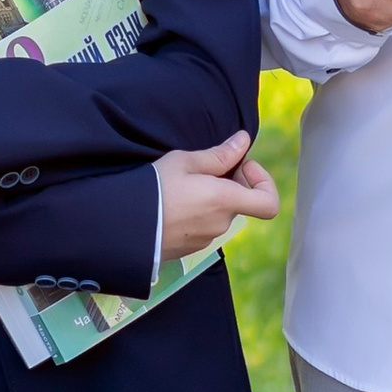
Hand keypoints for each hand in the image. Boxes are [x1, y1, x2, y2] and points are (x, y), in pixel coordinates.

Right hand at [153, 132, 279, 261]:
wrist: (122, 227)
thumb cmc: (153, 189)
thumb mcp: (184, 162)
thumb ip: (219, 155)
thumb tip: (243, 142)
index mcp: (225, 201)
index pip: (269, 203)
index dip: (263, 182)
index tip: (241, 168)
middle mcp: (221, 224)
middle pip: (238, 202)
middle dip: (227, 184)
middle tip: (200, 170)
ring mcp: (205, 239)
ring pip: (218, 214)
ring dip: (208, 199)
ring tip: (178, 186)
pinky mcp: (189, 249)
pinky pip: (201, 227)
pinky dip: (194, 214)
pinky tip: (171, 204)